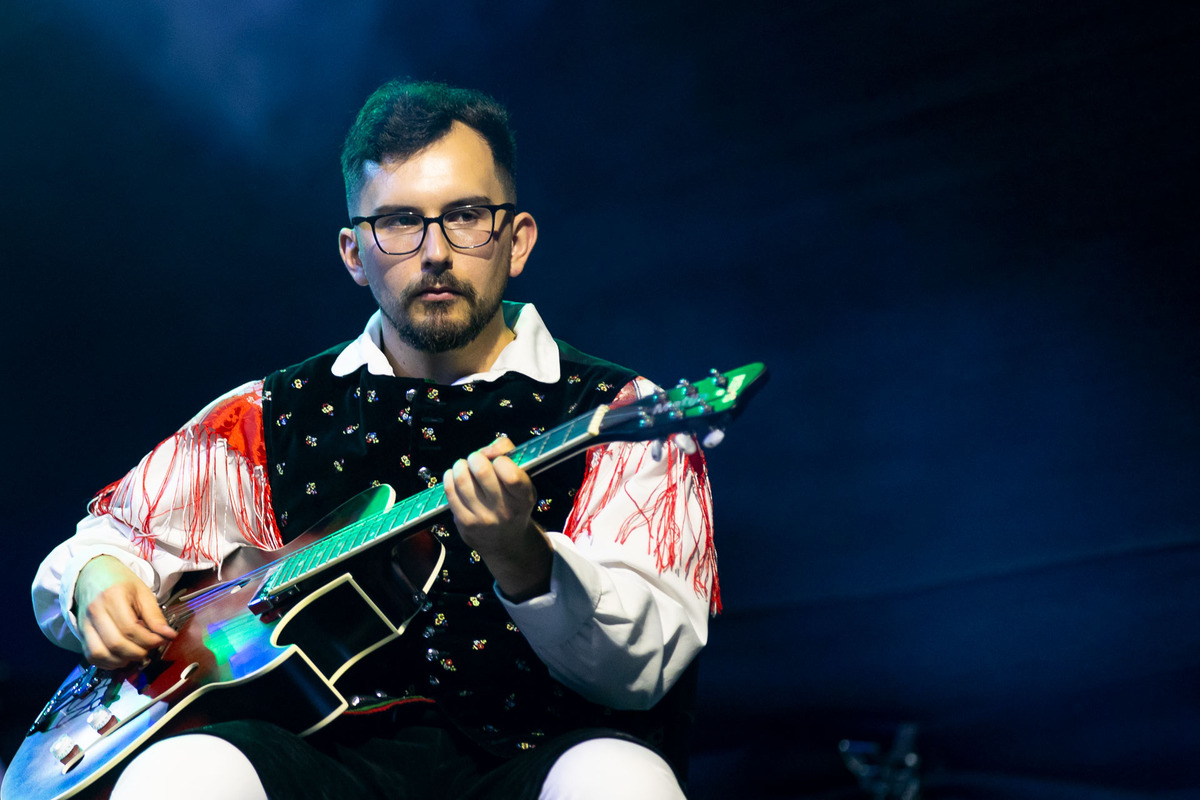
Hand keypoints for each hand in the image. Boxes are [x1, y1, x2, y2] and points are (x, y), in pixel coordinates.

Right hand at [74, 555, 176, 668]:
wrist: (93, 575)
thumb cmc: (121, 583)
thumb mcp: (143, 593)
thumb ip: (155, 615)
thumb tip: (169, 636)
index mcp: (112, 596)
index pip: (130, 628)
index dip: (149, 640)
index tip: (162, 640)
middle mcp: (95, 611)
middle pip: (115, 644)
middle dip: (137, 652)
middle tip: (150, 649)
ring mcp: (84, 624)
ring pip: (100, 653)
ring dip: (121, 661)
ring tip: (136, 654)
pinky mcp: (81, 634)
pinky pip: (91, 656)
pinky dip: (108, 662)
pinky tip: (121, 657)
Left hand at [443, 437, 551, 600]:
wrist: (505, 542)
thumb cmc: (513, 502)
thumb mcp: (523, 479)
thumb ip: (508, 453)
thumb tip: (486, 450)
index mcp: (524, 497)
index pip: (511, 473)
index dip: (500, 459)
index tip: (497, 461)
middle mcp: (505, 510)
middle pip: (481, 471)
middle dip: (475, 458)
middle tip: (476, 460)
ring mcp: (483, 518)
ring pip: (462, 479)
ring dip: (460, 466)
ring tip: (464, 467)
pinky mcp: (465, 523)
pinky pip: (450, 491)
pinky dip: (450, 477)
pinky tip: (455, 477)